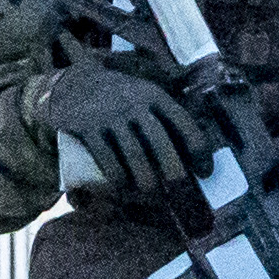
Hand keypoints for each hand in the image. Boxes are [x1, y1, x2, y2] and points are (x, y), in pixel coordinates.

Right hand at [33, 63, 205, 196]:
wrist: (74, 83)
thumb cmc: (119, 96)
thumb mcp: (144, 94)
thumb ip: (165, 115)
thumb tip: (193, 153)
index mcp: (154, 95)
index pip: (184, 123)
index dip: (198, 150)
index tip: (205, 172)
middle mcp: (134, 104)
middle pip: (161, 143)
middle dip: (174, 173)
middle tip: (181, 194)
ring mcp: (110, 115)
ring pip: (135, 155)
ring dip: (147, 181)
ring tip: (152, 196)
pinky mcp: (88, 127)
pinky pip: (107, 159)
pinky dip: (118, 179)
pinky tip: (123, 189)